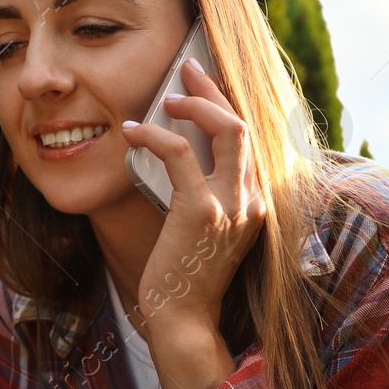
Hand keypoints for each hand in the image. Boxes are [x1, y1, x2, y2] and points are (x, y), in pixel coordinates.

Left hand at [119, 57, 265, 336]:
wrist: (184, 320)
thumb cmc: (186, 278)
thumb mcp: (206, 232)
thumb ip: (208, 196)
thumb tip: (181, 159)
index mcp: (257, 203)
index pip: (250, 139)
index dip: (226, 104)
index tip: (201, 84)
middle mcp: (254, 200)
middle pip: (244, 124)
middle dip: (214, 90)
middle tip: (186, 68)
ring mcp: (232, 205)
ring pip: (227, 129)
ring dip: (193, 105)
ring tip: (165, 99)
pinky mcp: (202, 211)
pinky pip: (180, 153)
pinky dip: (154, 135)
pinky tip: (131, 132)